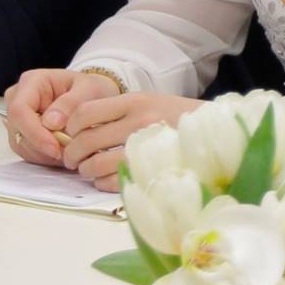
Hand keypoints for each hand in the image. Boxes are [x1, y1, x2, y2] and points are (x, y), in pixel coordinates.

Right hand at [2, 68, 120, 166]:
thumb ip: (70, 103)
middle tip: (70, 152)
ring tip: (71, 150)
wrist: (94, 97)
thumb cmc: (90, 90)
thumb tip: (50, 123)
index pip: (19, 110)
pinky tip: (64, 151)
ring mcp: (18, 118)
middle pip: (18, 131)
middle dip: (43, 147)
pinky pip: (28, 153)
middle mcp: (18, 99)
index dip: (34, 133)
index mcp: (31, 81)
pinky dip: (46, 157)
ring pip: (22, 145)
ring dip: (46, 154)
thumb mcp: (89, 90)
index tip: (56, 148)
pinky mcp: (22, 135)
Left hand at [61, 92, 205, 187]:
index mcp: (134, 101)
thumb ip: (118, 112)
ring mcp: (145, 147)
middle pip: (86, 140)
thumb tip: (80, 129)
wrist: (214, 130)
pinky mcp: (151, 169)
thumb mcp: (148, 102)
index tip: (70, 134)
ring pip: (96, 164)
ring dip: (85, 171)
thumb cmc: (175, 117)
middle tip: (72, 160)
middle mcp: (138, 122)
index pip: (84, 112)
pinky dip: (102, 183)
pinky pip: (113, 181)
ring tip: (87, 170)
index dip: (70, 126)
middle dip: (72, 154)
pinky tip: (105, 179)